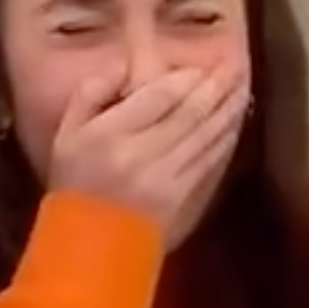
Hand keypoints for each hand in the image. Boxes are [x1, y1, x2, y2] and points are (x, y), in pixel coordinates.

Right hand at [45, 66, 249, 241]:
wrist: (87, 243)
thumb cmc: (75, 182)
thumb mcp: (66, 133)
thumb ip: (90, 93)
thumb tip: (124, 65)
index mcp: (109, 133)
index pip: (158, 96)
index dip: (185, 78)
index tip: (201, 66)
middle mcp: (140, 153)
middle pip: (189, 112)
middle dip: (216, 87)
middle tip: (235, 66)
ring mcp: (164, 177)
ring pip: (205, 135)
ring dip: (227, 109)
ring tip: (242, 87)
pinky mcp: (180, 197)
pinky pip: (208, 160)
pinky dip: (224, 139)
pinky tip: (234, 123)